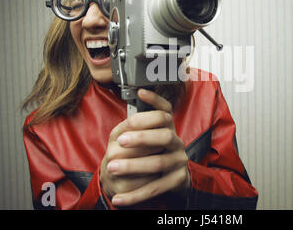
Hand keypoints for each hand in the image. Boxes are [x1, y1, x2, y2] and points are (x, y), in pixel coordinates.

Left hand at [100, 89, 190, 206]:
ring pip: (159, 163)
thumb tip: (129, 108)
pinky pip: (156, 188)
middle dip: (143, 137)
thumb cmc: (152, 153)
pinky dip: (135, 195)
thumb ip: (137, 125)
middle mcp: (177, 142)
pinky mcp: (177, 180)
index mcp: (168, 128)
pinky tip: (119, 199)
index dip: (155, 102)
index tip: (140, 93)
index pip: (166, 110)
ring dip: (134, 166)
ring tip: (112, 167)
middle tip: (121, 141)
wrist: (169, 180)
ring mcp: (179, 161)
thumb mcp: (146, 137)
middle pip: (165, 136)